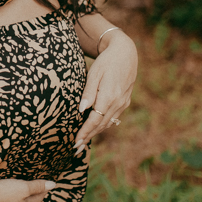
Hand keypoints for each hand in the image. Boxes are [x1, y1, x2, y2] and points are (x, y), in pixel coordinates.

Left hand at [74, 30, 137, 153]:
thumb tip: (81, 110)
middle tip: (75, 148)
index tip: (75, 142)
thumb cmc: (106, 61)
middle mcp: (118, 102)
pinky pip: (113, 117)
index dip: (85, 132)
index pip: (94, 120)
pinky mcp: (125, 101)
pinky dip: (103, 124)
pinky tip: (95, 128)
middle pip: (101, 125)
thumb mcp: (94, 73)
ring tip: (83, 141)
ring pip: (108, 122)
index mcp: (109, 96)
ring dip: (96, 132)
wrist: (126, 54)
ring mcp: (123, 103)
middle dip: (88, 137)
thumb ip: (88, 92)